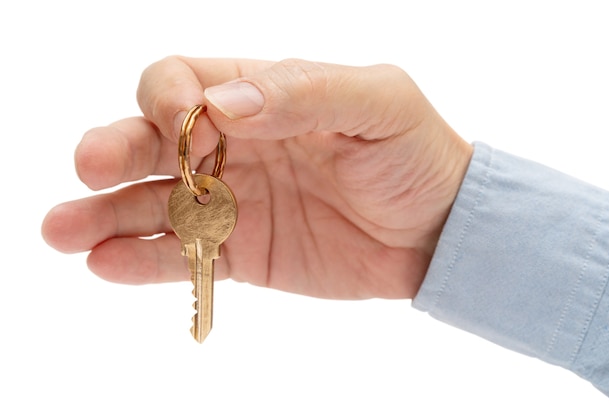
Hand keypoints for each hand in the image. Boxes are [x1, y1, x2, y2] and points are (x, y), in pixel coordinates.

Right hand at [41, 57, 471, 299]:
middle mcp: (233, 146)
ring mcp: (233, 202)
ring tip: (63, 232)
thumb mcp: (376, 102)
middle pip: (150, 141)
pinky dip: (145, 261)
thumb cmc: (415, 154)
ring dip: (104, 215)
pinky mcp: (241, 253)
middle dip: (114, 151)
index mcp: (259, 96)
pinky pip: (183, 256)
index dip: (166, 98)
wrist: (439, 231)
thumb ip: (301, 91)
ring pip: (153, 203)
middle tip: (90, 169)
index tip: (182, 124)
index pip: (182, 83)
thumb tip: (224, 103)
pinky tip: (109, 265)